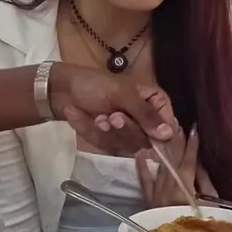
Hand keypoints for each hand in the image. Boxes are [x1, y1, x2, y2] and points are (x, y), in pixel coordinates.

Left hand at [49, 63, 176, 155]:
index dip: (157, 133)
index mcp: (155, 103)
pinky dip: (93, 133)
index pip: (169, 127)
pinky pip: (108, 147)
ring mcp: (127, 133)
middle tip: (112, 117)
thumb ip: (145, 114)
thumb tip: (168, 133)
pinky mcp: (110, 142)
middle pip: (147, 140)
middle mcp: (145, 121)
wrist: (63, 90)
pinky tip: (84, 119)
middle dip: (126, 130)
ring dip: (109, 133)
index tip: (141, 129)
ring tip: (98, 118)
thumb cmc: (95, 84)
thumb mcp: (122, 93)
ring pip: (127, 146)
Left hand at [134, 126, 217, 207]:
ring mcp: (157, 192)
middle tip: (176, 123)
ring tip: (163, 133)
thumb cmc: (199, 225)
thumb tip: (200, 163)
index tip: (194, 129)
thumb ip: (204, 183)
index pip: (189, 161)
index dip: (192, 145)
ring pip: (160, 166)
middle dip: (176, 141)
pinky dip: (141, 167)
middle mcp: (169, 186)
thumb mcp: (209, 205)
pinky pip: (145, 181)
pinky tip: (139, 153)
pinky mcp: (150, 200)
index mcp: (184, 187)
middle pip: (173, 160)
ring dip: (162, 149)